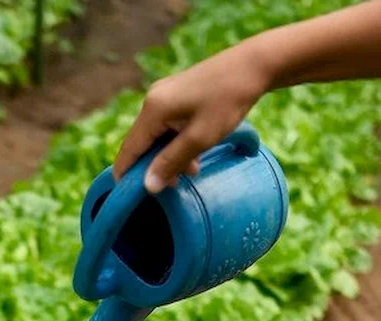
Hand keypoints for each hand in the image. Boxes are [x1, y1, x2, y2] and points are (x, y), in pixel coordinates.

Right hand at [112, 43, 271, 192]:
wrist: (254, 64)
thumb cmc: (229, 100)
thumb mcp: (201, 137)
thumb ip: (172, 162)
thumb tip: (148, 186)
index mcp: (153, 110)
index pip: (130, 148)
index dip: (126, 173)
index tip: (129, 196)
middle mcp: (152, 100)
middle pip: (142, 142)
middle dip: (155, 166)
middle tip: (174, 185)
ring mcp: (163, 95)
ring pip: (156, 135)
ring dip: (169, 155)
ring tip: (192, 171)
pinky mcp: (175, 94)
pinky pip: (167, 125)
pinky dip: (176, 141)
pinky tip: (194, 152)